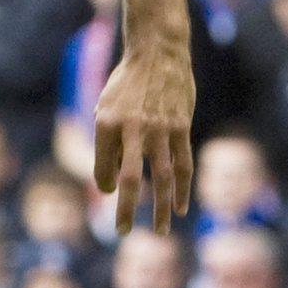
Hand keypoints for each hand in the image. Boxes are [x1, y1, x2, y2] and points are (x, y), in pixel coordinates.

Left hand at [92, 45, 195, 234]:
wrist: (157, 54)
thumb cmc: (125, 85)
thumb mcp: (105, 107)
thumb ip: (108, 142)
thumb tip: (115, 178)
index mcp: (106, 123)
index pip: (103, 168)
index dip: (104, 184)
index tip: (109, 192)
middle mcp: (132, 129)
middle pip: (132, 180)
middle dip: (127, 210)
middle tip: (122, 233)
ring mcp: (160, 129)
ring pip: (163, 178)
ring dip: (161, 208)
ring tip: (161, 233)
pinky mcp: (181, 128)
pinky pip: (184, 165)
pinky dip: (183, 189)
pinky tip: (180, 209)